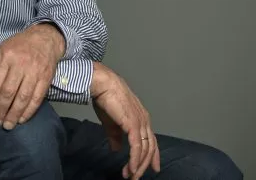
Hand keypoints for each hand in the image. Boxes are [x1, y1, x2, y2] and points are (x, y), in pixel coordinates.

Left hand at [0, 23, 64, 128]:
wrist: (44, 39)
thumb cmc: (17, 47)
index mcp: (6, 57)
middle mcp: (20, 64)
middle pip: (8, 92)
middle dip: (1, 110)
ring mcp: (35, 71)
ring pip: (23, 98)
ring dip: (14, 114)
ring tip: (8, 125)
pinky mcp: (46, 78)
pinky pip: (37, 98)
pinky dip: (29, 111)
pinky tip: (22, 119)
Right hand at [91, 63, 160, 179]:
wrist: (103, 85)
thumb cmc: (106, 99)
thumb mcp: (111, 122)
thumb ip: (115, 136)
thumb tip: (116, 149)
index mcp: (141, 118)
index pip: (151, 141)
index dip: (152, 156)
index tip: (152, 168)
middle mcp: (144, 121)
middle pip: (150, 148)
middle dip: (144, 165)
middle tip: (136, 177)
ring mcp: (140, 123)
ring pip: (144, 150)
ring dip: (138, 165)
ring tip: (130, 176)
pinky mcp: (133, 125)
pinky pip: (137, 147)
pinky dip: (135, 160)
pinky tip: (131, 168)